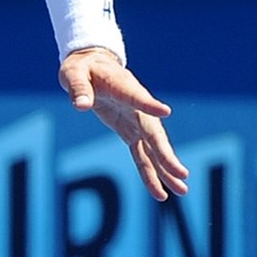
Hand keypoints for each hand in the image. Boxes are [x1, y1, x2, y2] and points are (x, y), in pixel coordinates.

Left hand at [59, 49, 189, 202]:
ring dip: (166, 171)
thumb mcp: (74, 74)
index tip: (165, 111)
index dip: (149, 105)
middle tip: (182, 174)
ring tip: (181, 191)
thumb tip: (80, 105)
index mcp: (124, 87)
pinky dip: (150, 172)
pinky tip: (160, 192)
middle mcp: (136, 107)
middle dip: (167, 156)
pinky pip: (142, 155)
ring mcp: (136, 121)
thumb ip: (78, 89)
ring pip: (153, 149)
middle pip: (154, 135)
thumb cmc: (83, 67)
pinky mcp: (130, 131)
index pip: (138, 97)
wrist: (92, 65)